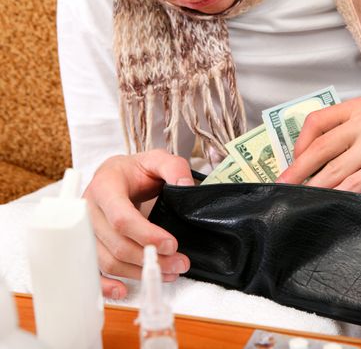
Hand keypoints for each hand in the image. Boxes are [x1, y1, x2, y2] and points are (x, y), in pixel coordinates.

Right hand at [83, 149, 192, 299]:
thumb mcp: (157, 159)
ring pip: (107, 261)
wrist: (117, 175)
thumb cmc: (135, 170)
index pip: (121, 217)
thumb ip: (174, 168)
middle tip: (180, 262)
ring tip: (169, 272)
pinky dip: (105, 284)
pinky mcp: (88, 244)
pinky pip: (92, 270)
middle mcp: (90, 210)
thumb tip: (185, 186)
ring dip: (138, 272)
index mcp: (105, 187)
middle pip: (116, 244)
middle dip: (150, 258)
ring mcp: (86, 230)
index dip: (146, 235)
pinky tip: (124, 289)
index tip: (172, 244)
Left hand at [276, 98, 360, 202]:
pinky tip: (328, 203)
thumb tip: (302, 166)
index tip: (292, 162)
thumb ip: (341, 144)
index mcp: (358, 109)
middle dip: (299, 169)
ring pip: (335, 168)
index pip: (317, 120)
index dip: (299, 143)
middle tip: (284, 184)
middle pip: (322, 146)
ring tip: (301, 198)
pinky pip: (354, 183)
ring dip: (314, 186)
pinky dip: (338, 195)